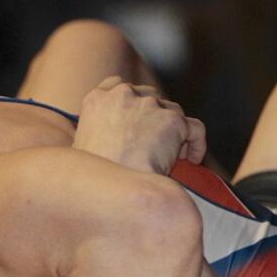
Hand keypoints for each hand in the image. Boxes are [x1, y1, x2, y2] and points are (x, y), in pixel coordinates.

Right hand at [73, 75, 205, 173]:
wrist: (115, 191)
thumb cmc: (93, 180)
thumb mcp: (80, 152)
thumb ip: (93, 136)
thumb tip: (102, 145)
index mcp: (96, 100)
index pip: (116, 85)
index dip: (129, 100)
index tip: (134, 116)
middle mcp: (123, 95)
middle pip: (148, 95)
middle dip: (154, 115)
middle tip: (154, 141)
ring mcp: (150, 106)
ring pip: (172, 110)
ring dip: (174, 130)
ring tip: (175, 155)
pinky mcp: (174, 121)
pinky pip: (194, 128)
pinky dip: (196, 142)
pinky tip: (193, 159)